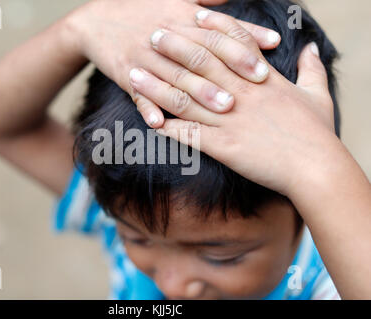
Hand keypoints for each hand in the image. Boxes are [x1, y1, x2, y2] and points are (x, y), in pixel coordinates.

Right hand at [65, 0, 280, 126]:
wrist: (96, 21)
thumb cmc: (142, 11)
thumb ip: (207, 1)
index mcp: (181, 17)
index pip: (217, 29)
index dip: (242, 42)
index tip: (268, 55)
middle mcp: (166, 37)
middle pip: (200, 54)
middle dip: (227, 71)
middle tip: (253, 87)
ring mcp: (144, 58)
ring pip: (175, 77)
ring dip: (198, 94)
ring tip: (222, 110)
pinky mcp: (125, 74)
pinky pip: (137, 94)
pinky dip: (148, 108)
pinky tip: (160, 123)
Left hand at [142, 40, 340, 197]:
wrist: (316, 167)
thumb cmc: (318, 132)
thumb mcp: (318, 95)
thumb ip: (313, 69)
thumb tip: (313, 48)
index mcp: (260, 79)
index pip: (231, 44)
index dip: (209, 28)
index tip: (191, 17)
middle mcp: (240, 94)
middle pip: (200, 64)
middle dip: (173, 49)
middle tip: (151, 37)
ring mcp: (229, 120)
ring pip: (185, 98)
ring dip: (157, 87)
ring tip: (134, 76)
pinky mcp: (224, 146)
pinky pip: (188, 135)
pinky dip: (167, 128)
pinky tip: (149, 122)